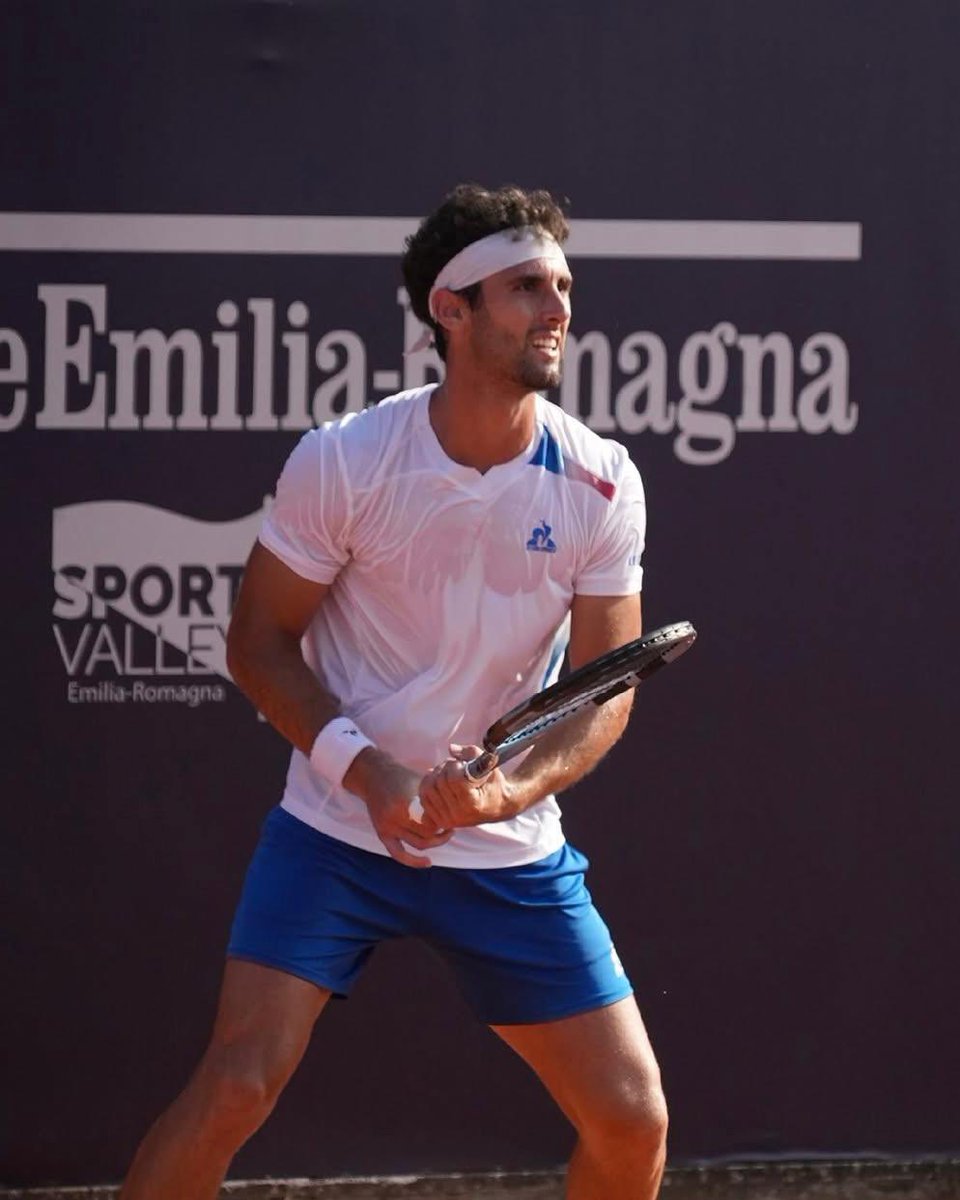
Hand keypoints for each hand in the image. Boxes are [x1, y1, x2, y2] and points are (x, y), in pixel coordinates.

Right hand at [344, 748, 452, 867]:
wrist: (374, 775)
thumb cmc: (402, 776)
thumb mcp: (421, 781)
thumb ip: (436, 795)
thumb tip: (459, 808)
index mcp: (406, 802)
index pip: (435, 820)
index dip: (447, 819)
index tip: (454, 815)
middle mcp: (395, 817)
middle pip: (428, 833)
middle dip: (442, 831)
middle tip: (451, 825)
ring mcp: (388, 827)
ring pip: (419, 843)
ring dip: (434, 841)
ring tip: (445, 835)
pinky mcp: (382, 834)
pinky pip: (398, 854)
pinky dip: (413, 861)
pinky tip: (428, 862)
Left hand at [416, 743, 517, 830]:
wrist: (498, 806)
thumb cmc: (494, 783)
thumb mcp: (489, 765)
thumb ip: (470, 752)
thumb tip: (451, 748)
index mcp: (473, 804)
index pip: (453, 779)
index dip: (456, 766)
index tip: (463, 765)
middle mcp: (459, 815)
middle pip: (439, 782)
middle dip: (445, 768)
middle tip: (456, 767)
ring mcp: (449, 820)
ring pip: (427, 789)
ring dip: (435, 776)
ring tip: (448, 775)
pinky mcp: (441, 821)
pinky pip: (423, 799)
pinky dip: (428, 788)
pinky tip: (438, 785)